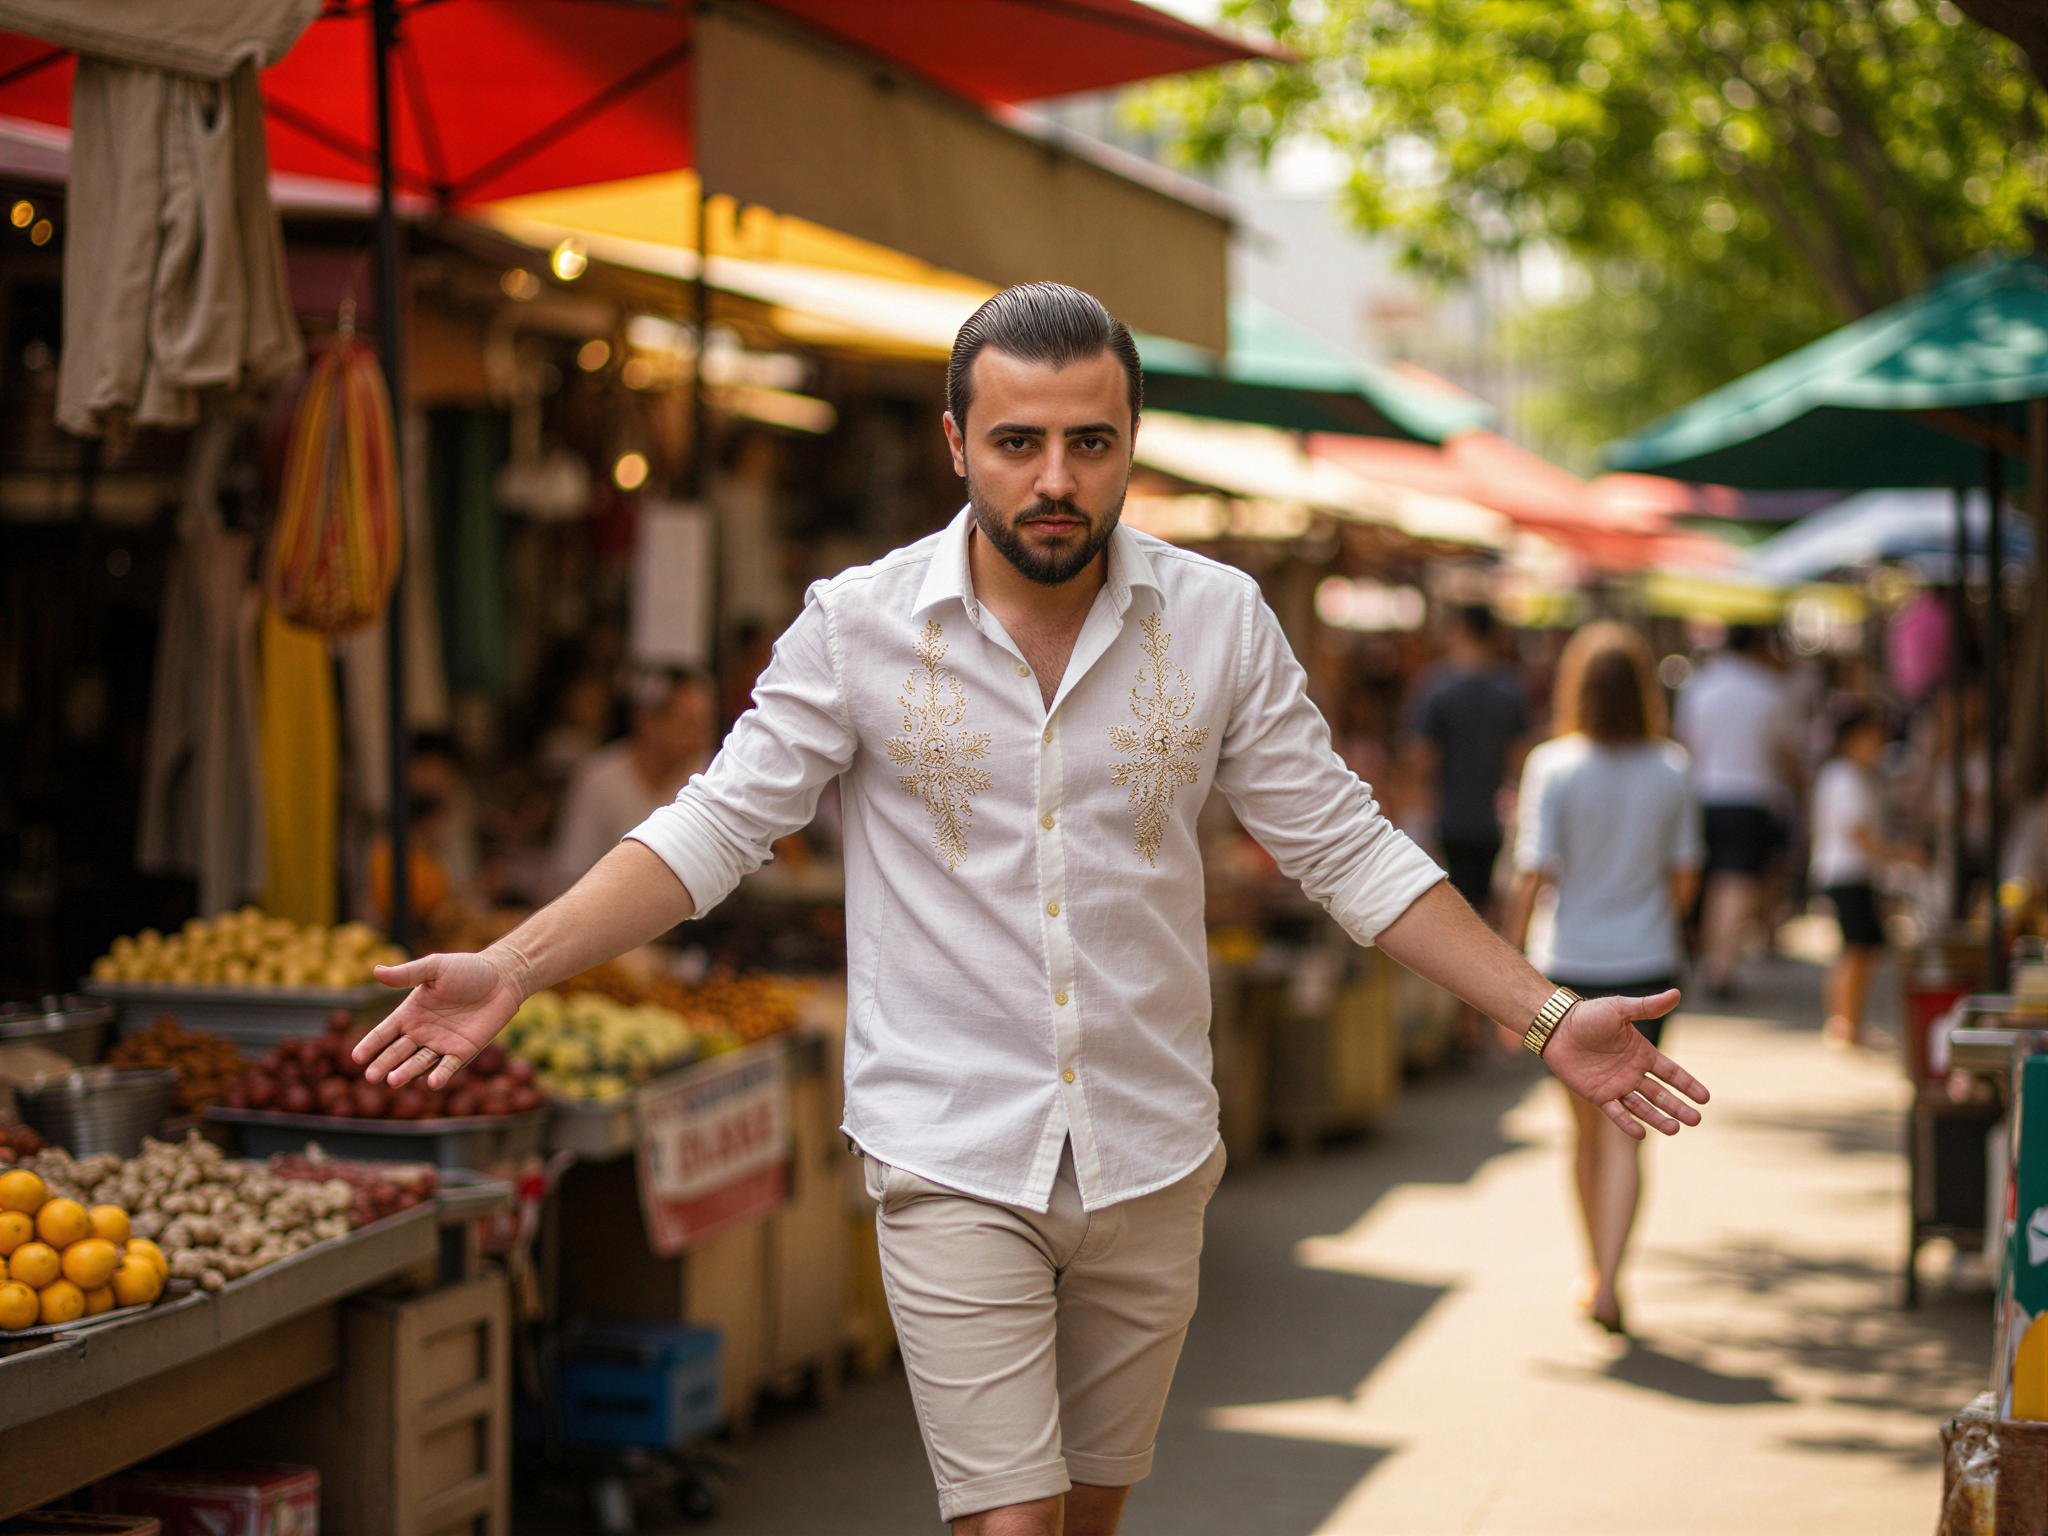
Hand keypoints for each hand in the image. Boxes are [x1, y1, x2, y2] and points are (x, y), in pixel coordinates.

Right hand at [355, 950, 525, 1089]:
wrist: (503, 978)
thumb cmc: (467, 969)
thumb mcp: (435, 967)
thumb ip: (407, 974)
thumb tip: (376, 971)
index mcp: (411, 1013)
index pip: (384, 1032)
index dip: (371, 1044)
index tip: (356, 1058)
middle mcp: (422, 1032)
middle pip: (397, 1052)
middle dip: (384, 1065)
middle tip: (371, 1077)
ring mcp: (441, 1044)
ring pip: (419, 1062)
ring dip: (407, 1072)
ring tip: (393, 1081)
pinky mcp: (463, 1051)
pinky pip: (448, 1066)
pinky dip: (440, 1074)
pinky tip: (432, 1082)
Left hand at [1544, 989, 1708, 1139]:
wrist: (1556, 1027)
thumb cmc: (1588, 1015)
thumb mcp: (1620, 1010)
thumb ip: (1647, 1007)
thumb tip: (1676, 993)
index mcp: (1641, 1053)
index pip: (1671, 1073)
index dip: (1688, 1085)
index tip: (1705, 1098)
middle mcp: (1632, 1072)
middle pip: (1661, 1094)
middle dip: (1678, 1107)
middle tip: (1696, 1121)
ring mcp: (1615, 1085)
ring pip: (1642, 1106)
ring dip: (1658, 1118)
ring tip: (1675, 1130)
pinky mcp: (1597, 1095)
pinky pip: (1615, 1112)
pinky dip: (1627, 1123)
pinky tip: (1641, 1134)